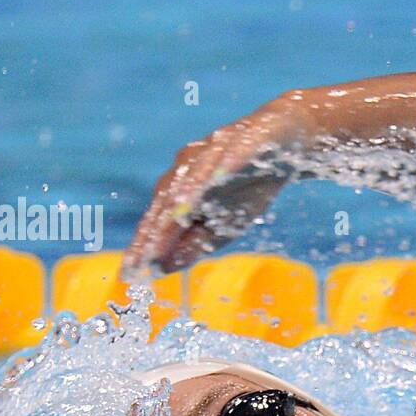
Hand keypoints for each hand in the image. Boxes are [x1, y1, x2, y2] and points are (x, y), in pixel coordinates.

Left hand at [123, 105, 295, 278]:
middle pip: (165, 202)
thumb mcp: (224, 224)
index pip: (157, 220)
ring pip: (189, 181)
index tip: (129, 274)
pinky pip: (225, 160)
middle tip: (140, 261)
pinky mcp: (239, 142)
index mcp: (181, 188)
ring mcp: (211, 152)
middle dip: (152, 233)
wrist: (285, 142)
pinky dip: (215, 174)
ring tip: (164, 233)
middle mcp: (187, 167)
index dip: (143, 247)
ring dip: (176, 207)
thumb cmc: (249, 184)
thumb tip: (164, 266)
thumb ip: (194, 243)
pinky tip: (209, 188)